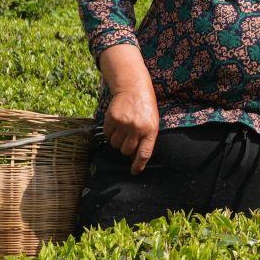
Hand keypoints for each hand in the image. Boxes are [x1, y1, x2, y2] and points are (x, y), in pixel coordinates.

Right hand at [97, 46, 159, 172]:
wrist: (133, 88)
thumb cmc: (145, 108)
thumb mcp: (152, 122)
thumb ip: (146, 139)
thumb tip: (135, 158)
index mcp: (150, 130)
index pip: (144, 153)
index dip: (138, 165)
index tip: (134, 172)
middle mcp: (137, 128)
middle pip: (126, 151)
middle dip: (126, 149)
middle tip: (128, 139)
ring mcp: (124, 123)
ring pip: (115, 144)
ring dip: (117, 141)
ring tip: (123, 130)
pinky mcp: (112, 118)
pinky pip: (107, 134)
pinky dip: (110, 133)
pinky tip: (116, 124)